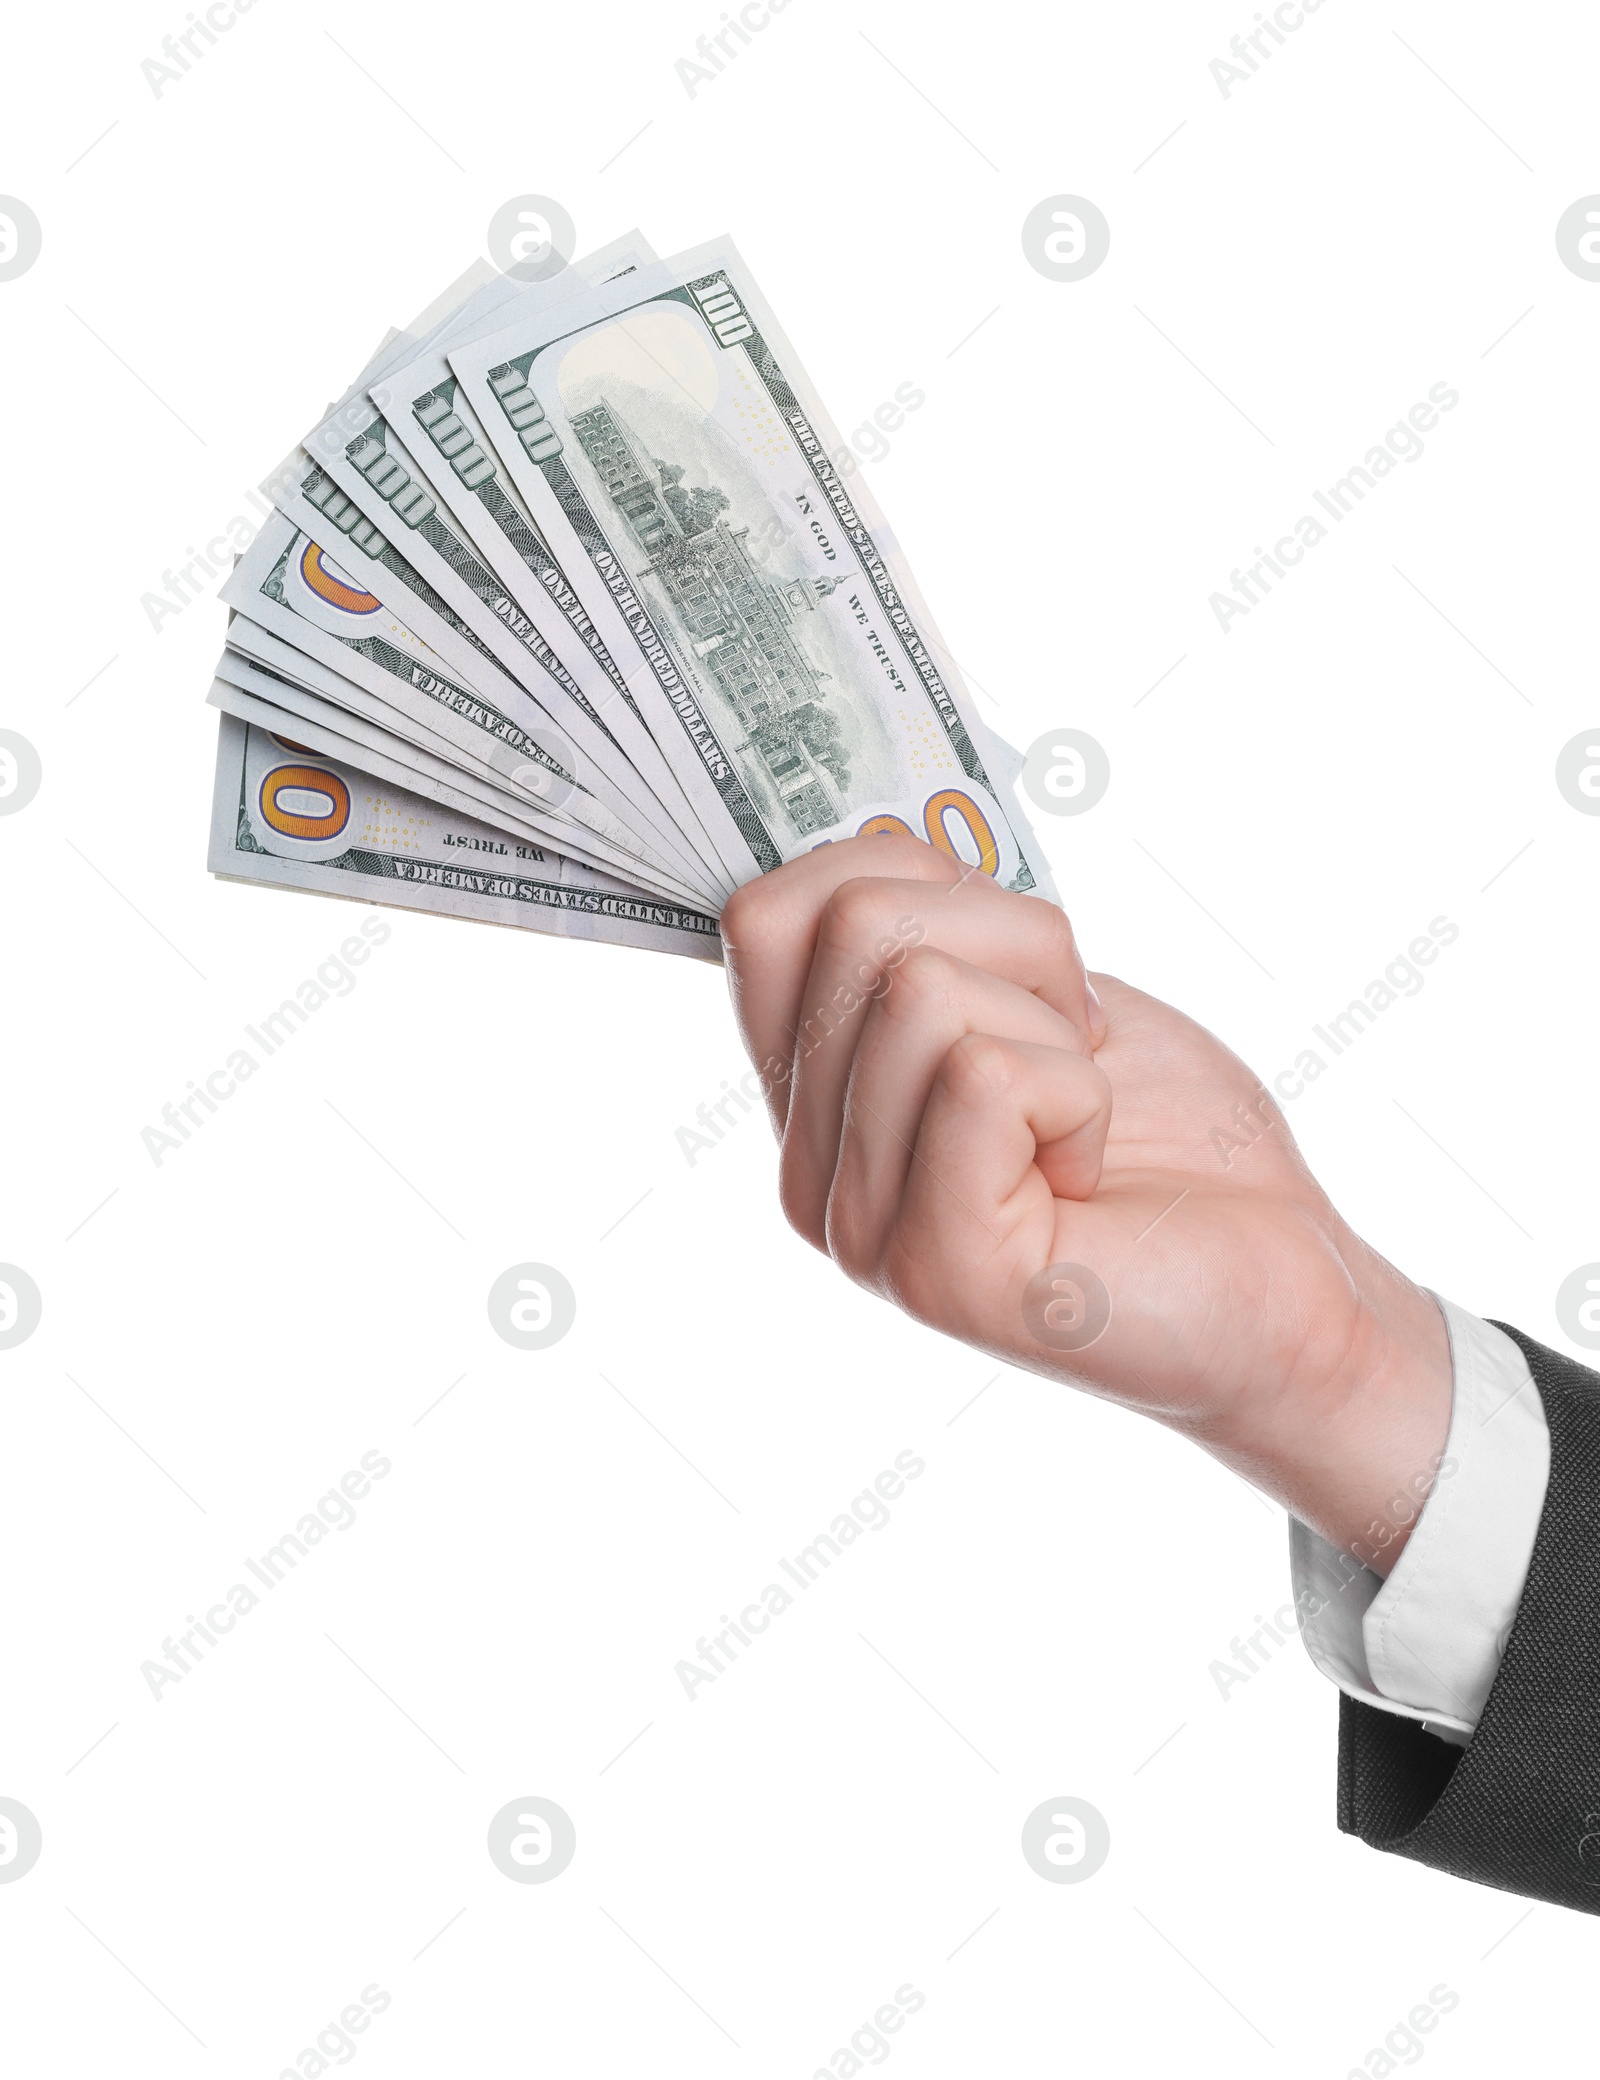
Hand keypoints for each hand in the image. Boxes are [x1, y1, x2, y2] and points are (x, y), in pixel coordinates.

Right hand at [720, 835, 1452, 1570]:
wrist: (1286, 1286)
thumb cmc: (1171, 1140)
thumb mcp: (1036, 995)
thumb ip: (929, 939)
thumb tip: (862, 855)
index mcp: (816, 1102)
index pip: (764, 917)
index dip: (907, 876)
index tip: (1005, 960)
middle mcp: (814, 1173)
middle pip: (853, 926)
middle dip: (1011, 941)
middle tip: (1071, 1045)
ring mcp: (864, 1231)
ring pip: (920, 990)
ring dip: (1052, 1030)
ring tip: (1082, 1121)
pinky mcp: (940, 1271)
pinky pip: (986, 1076)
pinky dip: (1081, 1094)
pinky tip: (1089, 1172)